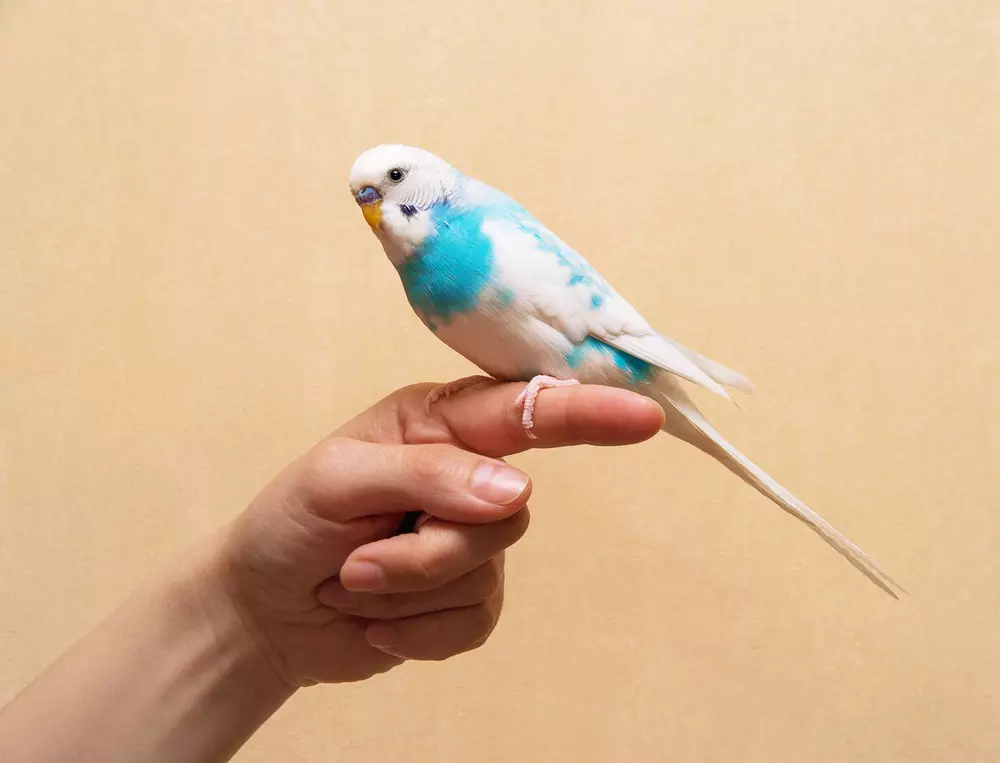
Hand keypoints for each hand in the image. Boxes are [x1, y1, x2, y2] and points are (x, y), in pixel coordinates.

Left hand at [202, 381, 663, 686]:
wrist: (265, 611)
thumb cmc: (289, 524)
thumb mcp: (336, 480)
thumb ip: (426, 474)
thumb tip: (512, 493)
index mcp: (438, 422)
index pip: (525, 410)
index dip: (587, 412)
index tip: (640, 416)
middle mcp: (466, 473)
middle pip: (506, 512)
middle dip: (425, 550)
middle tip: (355, 560)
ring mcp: (471, 539)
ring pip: (485, 569)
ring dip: (405, 588)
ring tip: (351, 582)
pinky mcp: (466, 597)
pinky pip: (473, 620)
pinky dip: (414, 629)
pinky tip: (374, 617)